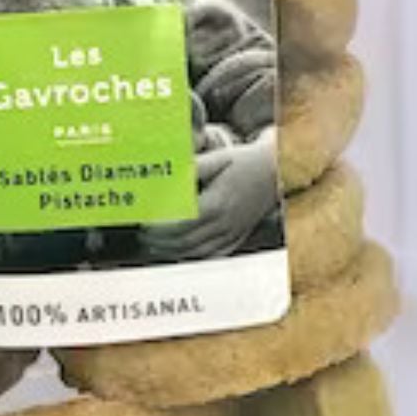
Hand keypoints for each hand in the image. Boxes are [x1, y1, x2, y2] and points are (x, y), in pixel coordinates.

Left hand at [141, 132, 278, 260]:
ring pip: (197, 252)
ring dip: (172, 251)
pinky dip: (192, 256)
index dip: (161, 227)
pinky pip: (212, 256)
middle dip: (160, 241)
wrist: (273, 172)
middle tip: (142, 234)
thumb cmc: (243, 162)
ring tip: (153, 244)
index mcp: (218, 203)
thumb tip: (166, 176)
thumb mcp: (216, 159)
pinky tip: (178, 251)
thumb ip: (190, 169)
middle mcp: (225, 223)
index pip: (182, 223)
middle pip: (186, 240)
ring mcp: (232, 234)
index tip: (144, 223)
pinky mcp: (236, 239)